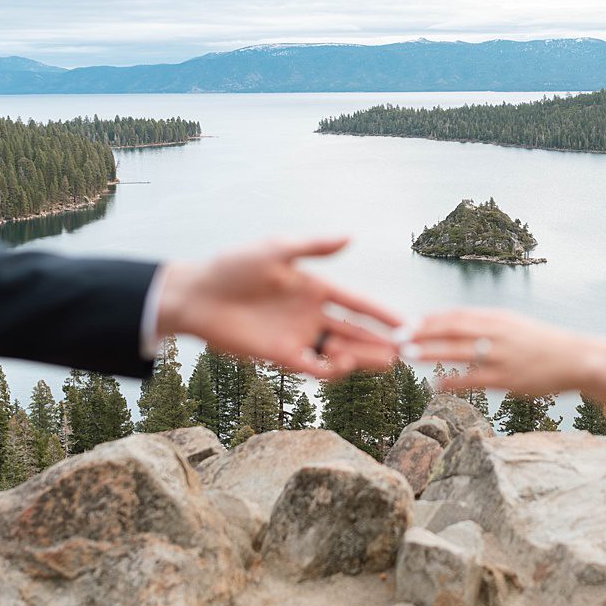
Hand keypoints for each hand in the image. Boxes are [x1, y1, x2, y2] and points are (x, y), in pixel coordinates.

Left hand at [157, 237, 401, 378]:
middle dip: (382, 342)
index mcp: (315, 288)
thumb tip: (350, 236)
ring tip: (386, 361)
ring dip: (364, 357)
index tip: (408, 324)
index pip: (358, 303)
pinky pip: (314, 368)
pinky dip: (333, 369)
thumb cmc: (233, 266)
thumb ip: (313, 247)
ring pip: (341, 351)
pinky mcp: (281, 356)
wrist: (197, 295)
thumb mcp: (275, 250)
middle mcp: (311, 314)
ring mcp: (298, 336)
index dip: (383, 314)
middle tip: (408, 352)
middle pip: (356, 332)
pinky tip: (344, 363)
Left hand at [411, 308, 605, 395]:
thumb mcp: (514, 324)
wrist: (575, 358)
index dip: (429, 319)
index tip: (405, 323)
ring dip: (429, 352)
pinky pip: (473, 379)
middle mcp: (498, 332)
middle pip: (451, 329)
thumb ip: (486, 324)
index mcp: (498, 318)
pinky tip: (434, 384)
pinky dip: (452, 381)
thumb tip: (454, 324)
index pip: (456, 315)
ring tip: (405, 355)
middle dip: (421, 332)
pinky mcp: (508, 379)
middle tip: (396, 336)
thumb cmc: (540, 342)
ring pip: (458, 351)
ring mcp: (502, 355)